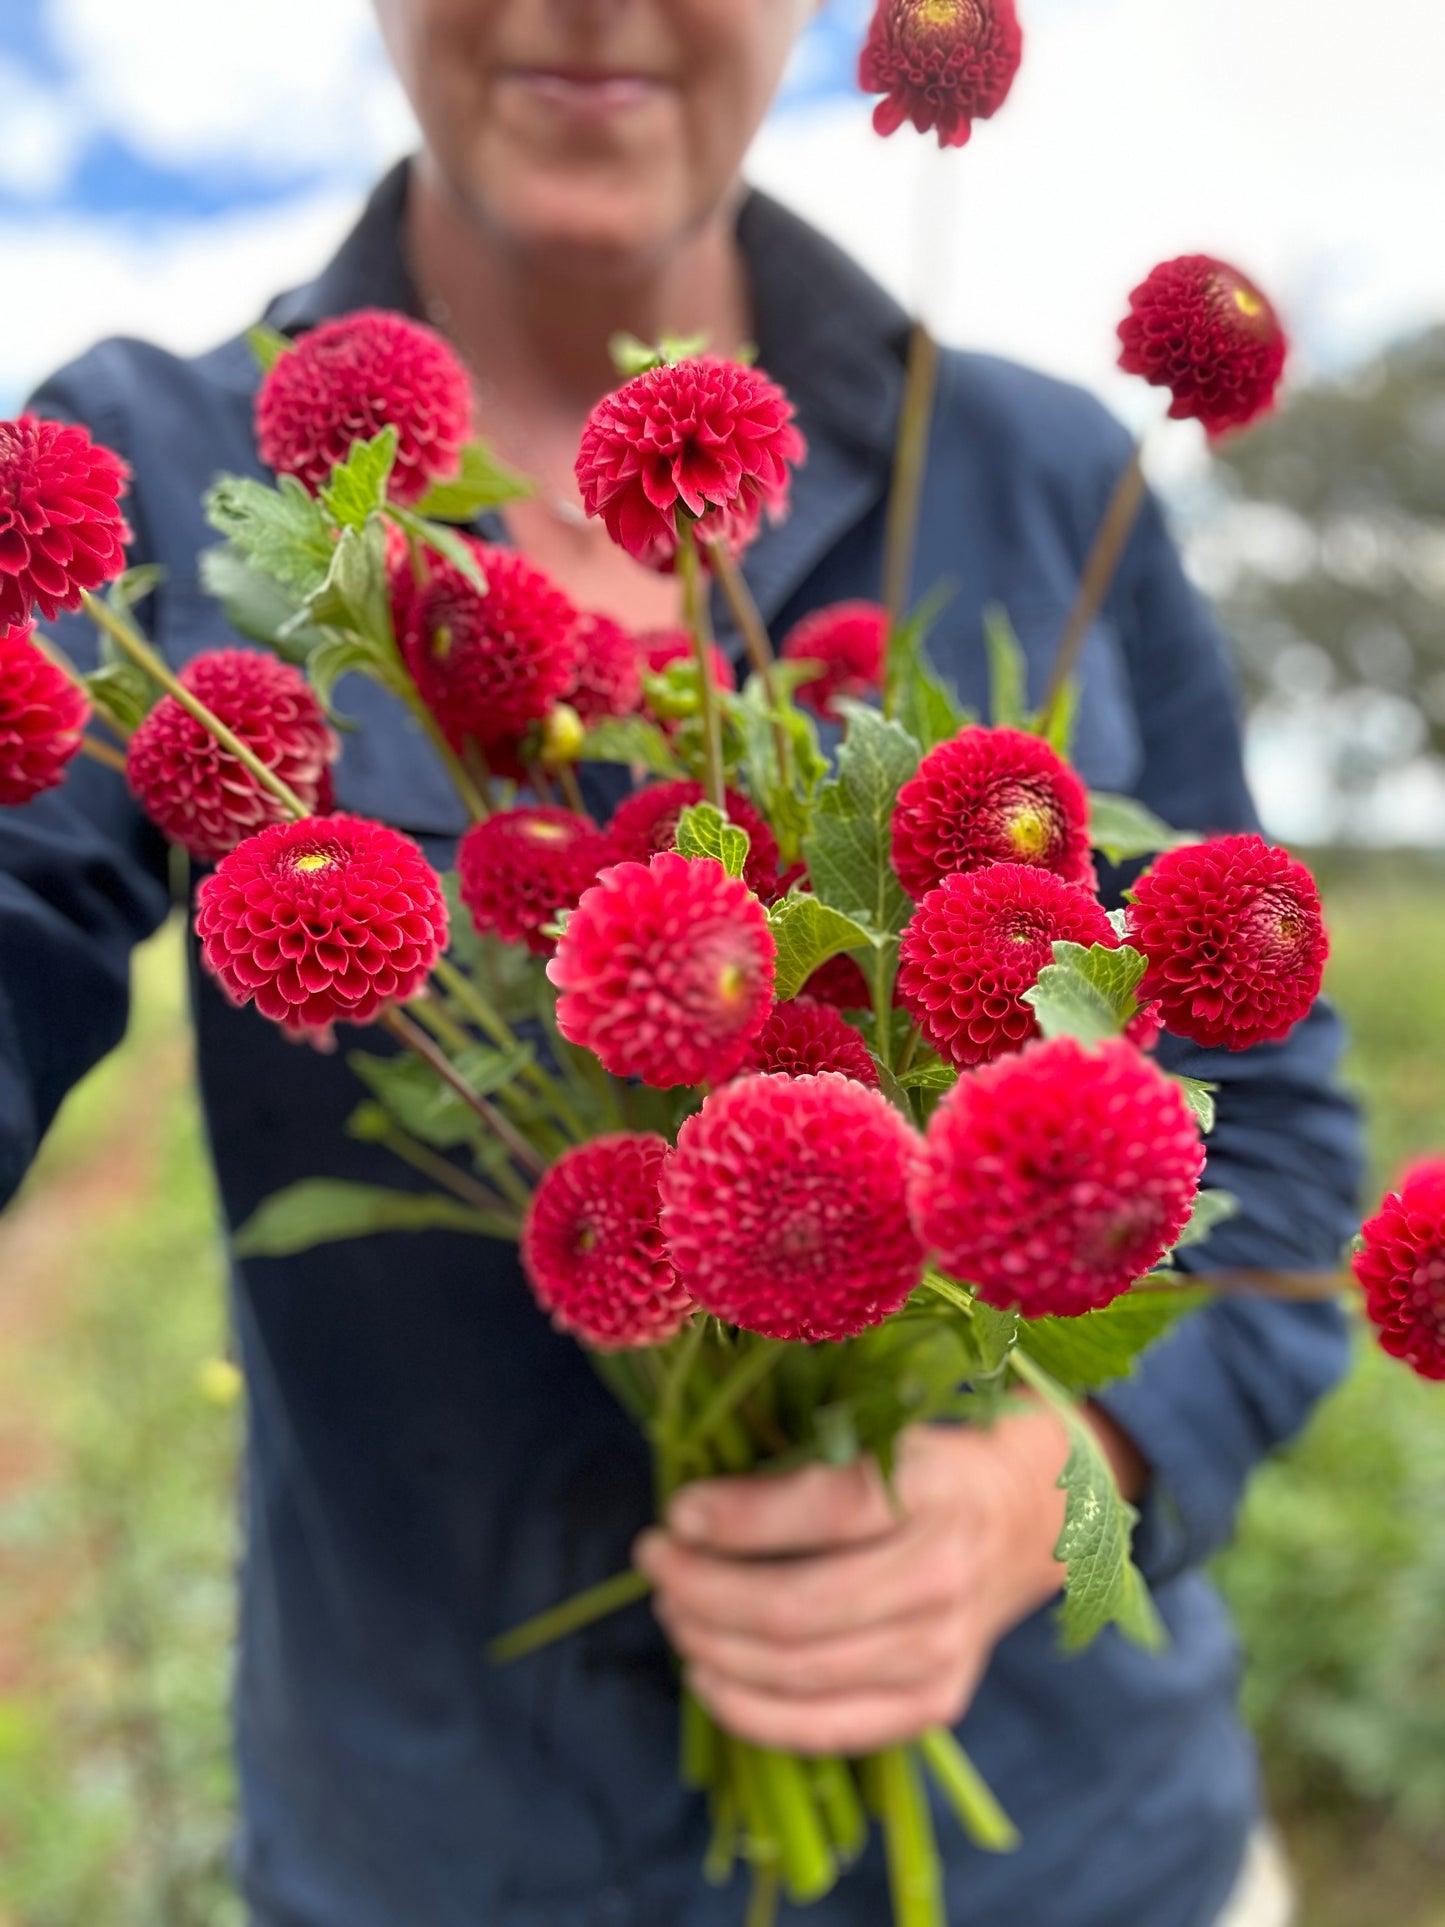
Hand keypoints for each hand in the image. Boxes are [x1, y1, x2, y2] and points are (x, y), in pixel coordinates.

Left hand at [635, 1404, 1143, 1756]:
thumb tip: (693, 1501)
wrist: (1029, 1519)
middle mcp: (943, 1574)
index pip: (821, 1511)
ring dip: (712, 1644)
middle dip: (702, 1588)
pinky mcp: (934, 1703)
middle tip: (654, 1561)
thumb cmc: (929, 1462)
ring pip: (797, 1671)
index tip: (677, 1511)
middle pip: (796, 1607)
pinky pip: (824, 1727)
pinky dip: (749, 1710)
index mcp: (933, 1485)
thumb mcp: (884, 1429)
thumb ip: (803, 1457)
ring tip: (672, 1610)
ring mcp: (942, 1650)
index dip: (736, 1518)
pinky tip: (704, 1674)